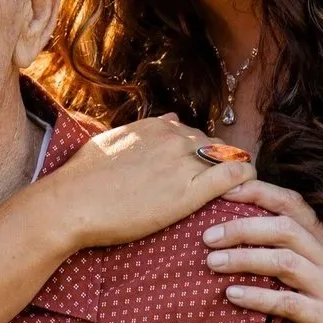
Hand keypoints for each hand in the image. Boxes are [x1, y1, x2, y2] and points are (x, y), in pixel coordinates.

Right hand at [45, 114, 256, 248]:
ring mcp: (183, 163)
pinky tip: (249, 186)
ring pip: (226, 156)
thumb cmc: (82, 178)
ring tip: (236, 186)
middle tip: (214, 181)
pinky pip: (232, 175)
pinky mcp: (190, 191)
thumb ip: (142, 130)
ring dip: (231, 168)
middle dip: (214, 160)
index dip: (196, 150)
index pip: (190, 132)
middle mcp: (173, 138)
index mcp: (154, 126)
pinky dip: (245, 177)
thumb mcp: (111, 141)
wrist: (72, 203)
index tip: (197, 165)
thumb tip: (168, 120)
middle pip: (210, 144)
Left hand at [201, 180, 322, 322]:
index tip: (225, 192)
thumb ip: (303, 253)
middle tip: (207, 235)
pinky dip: (257, 297)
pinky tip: (231, 296)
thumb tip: (251, 237)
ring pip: (283, 261)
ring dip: (243, 258)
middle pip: (284, 228)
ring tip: (211, 261)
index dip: (259, 193)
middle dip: (242, 226)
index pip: (294, 204)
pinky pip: (287, 302)